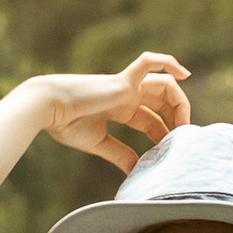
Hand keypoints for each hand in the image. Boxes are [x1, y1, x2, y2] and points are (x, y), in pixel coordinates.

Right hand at [38, 51, 191, 173]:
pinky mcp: (123, 80)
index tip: (168, 152)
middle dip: (177, 119)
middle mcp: (127, 94)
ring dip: (179, 102)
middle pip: (163, 101)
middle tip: (182, 140)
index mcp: (120, 107)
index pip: (151, 118)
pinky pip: (149, 62)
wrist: (47, 109)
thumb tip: (136, 171)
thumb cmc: (65, 123)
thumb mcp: (98, 142)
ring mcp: (127, 85)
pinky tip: (185, 73)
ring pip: (165, 84)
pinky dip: (168, 61)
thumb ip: (119, 153)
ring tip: (184, 124)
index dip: (164, 135)